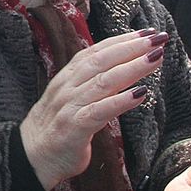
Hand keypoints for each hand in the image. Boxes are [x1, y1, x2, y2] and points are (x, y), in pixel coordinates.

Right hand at [18, 29, 166, 189]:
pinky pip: (100, 111)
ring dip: (132, 68)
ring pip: (103, 81)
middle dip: (132, 47)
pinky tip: (141, 94)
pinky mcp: (74, 127)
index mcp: (67, 78)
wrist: (31, 158)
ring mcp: (70, 106)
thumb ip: (91, 84)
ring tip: (155, 58)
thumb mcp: (72, 99)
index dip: (122, 40)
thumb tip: (121, 70)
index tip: (147, 33)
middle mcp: (68, 87)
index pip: (96, 52)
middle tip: (158, 38)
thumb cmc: (57, 129)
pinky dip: (121, 101)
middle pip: (102, 60)